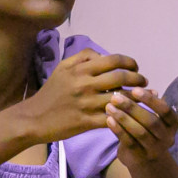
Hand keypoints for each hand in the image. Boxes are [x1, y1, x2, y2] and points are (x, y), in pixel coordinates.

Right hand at [22, 49, 145, 142]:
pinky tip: (131, 114)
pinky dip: (125, 115)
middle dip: (138, 78)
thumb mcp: (62, 68)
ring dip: (135, 98)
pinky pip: (112, 117)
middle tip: (144, 82)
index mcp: (80, 69)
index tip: (136, 67)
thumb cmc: (51, 92)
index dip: (130, 62)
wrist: (34, 118)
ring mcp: (86, 104)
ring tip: (141, 97)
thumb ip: (82, 58)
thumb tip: (103, 55)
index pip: (114, 60)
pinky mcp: (87, 122)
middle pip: (121, 77)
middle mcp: (85, 84)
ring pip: (120, 98)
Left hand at [106, 86, 177, 167]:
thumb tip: (140, 88)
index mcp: (173, 124)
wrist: (149, 164)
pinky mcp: (140, 158)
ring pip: (139, 132)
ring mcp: (154, 149)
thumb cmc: (149, 133)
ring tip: (109, 106)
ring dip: (123, 118)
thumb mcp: (153, 119)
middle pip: (151, 121)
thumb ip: (148, 106)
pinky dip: (118, 130)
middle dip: (132, 108)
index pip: (165, 111)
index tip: (135, 89)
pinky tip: (109, 119)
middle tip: (116, 97)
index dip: (151, 100)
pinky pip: (128, 142)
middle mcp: (167, 138)